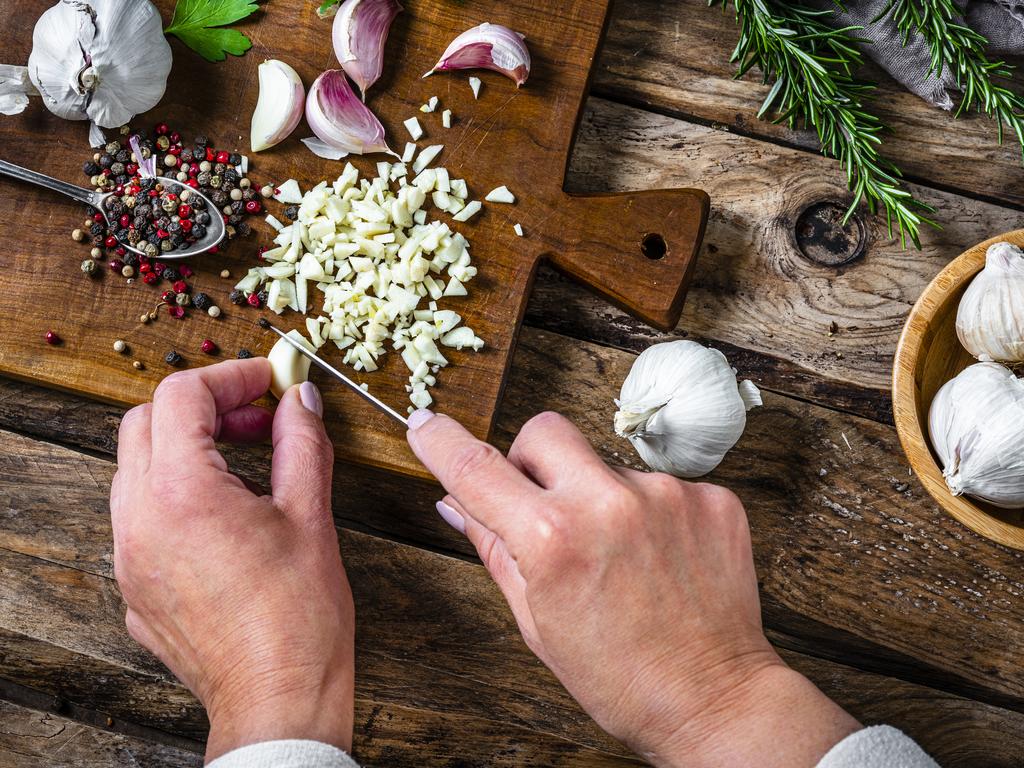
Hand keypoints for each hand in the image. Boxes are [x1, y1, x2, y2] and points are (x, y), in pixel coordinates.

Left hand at [110, 359, 353, 761]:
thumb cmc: (298, 620)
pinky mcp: (135, 586)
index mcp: (181, 495)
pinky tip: (226, 513)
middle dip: (202, 407)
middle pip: (145, 423)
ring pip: (136, 469)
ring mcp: (129, 557)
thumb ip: (301, 444)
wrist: (278, 700)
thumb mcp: (310, 515)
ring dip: (186, 449)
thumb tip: (300, 402)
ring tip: (245, 465)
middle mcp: (139, 522)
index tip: (267, 382)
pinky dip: (177, 492)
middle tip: (256, 418)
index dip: (230, 377)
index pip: (182, 397)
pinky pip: (140, 516)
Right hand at [407, 410, 858, 767]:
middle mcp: (608, 503)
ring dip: (598, 495)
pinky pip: (660, 483)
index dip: (440, 440)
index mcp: (552, 540)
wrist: (714, 700)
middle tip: (543, 504)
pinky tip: (659, 557)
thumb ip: (494, 548)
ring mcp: (667, 495)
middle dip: (531, 459)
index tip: (425, 424)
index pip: (476, 467)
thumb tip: (454, 503)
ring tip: (619, 555)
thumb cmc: (619, 677)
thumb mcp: (537, 620)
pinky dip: (650, 512)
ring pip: (605, 462)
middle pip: (544, 430)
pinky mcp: (711, 497)